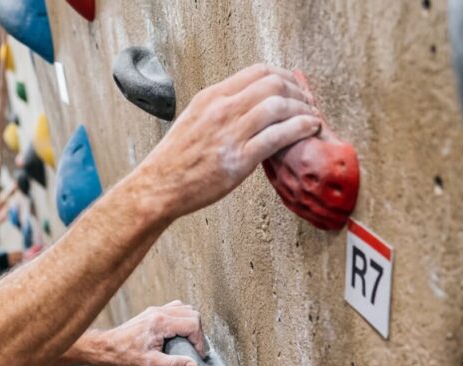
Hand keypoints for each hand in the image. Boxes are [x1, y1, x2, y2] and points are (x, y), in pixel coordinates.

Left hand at [96, 301, 204, 365]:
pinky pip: (174, 308)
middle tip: (194, 349)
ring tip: (188, 342)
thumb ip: (174, 364)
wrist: (106, 347)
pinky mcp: (152, 312)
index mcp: (160, 322)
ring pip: (185, 309)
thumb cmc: (125, 356)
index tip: (197, 355)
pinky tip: (177, 333)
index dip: (199, 341)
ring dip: (191, 324)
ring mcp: (155, 310)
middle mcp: (159, 312)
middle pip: (192, 314)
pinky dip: (182, 319)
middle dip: (197, 332)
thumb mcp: (151, 364)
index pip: (192, 324)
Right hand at [138, 64, 321, 218]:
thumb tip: (247, 104)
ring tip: (312, 118)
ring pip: (279, 106)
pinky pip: (279, 136)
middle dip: (298, 91)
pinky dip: (300, 129)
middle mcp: (221, 110)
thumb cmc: (174, 161)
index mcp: (211, 97)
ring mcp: (230, 134)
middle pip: (274, 84)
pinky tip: (309, 130)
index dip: (284, 76)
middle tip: (308, 103)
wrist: (158, 188)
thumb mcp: (193, 120)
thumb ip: (219, 109)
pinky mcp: (239, 160)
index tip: (294, 87)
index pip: (258, 71)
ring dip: (304, 110)